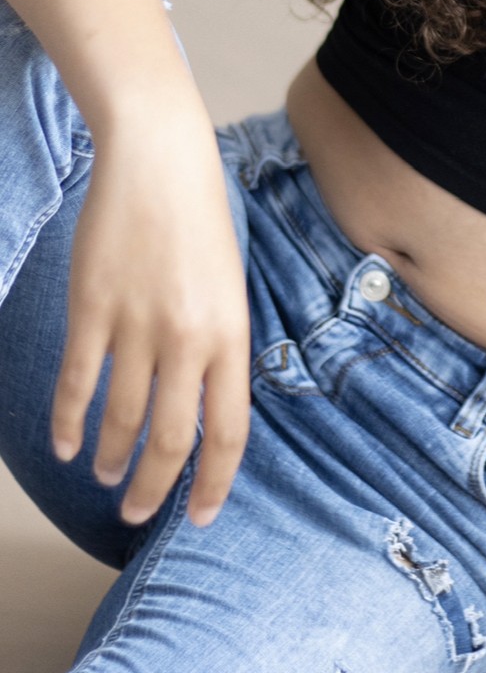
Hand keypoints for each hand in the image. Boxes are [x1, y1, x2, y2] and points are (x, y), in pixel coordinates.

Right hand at [51, 115, 250, 528]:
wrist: (160, 156)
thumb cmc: (199, 219)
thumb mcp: (228, 285)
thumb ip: (218, 347)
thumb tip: (203, 412)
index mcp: (233, 331)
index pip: (230, 430)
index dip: (213, 482)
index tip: (197, 516)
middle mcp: (189, 336)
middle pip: (172, 438)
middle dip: (153, 488)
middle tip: (136, 510)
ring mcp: (138, 323)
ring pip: (121, 417)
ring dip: (110, 456)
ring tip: (105, 473)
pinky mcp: (92, 306)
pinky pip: (77, 382)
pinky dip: (67, 421)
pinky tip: (64, 443)